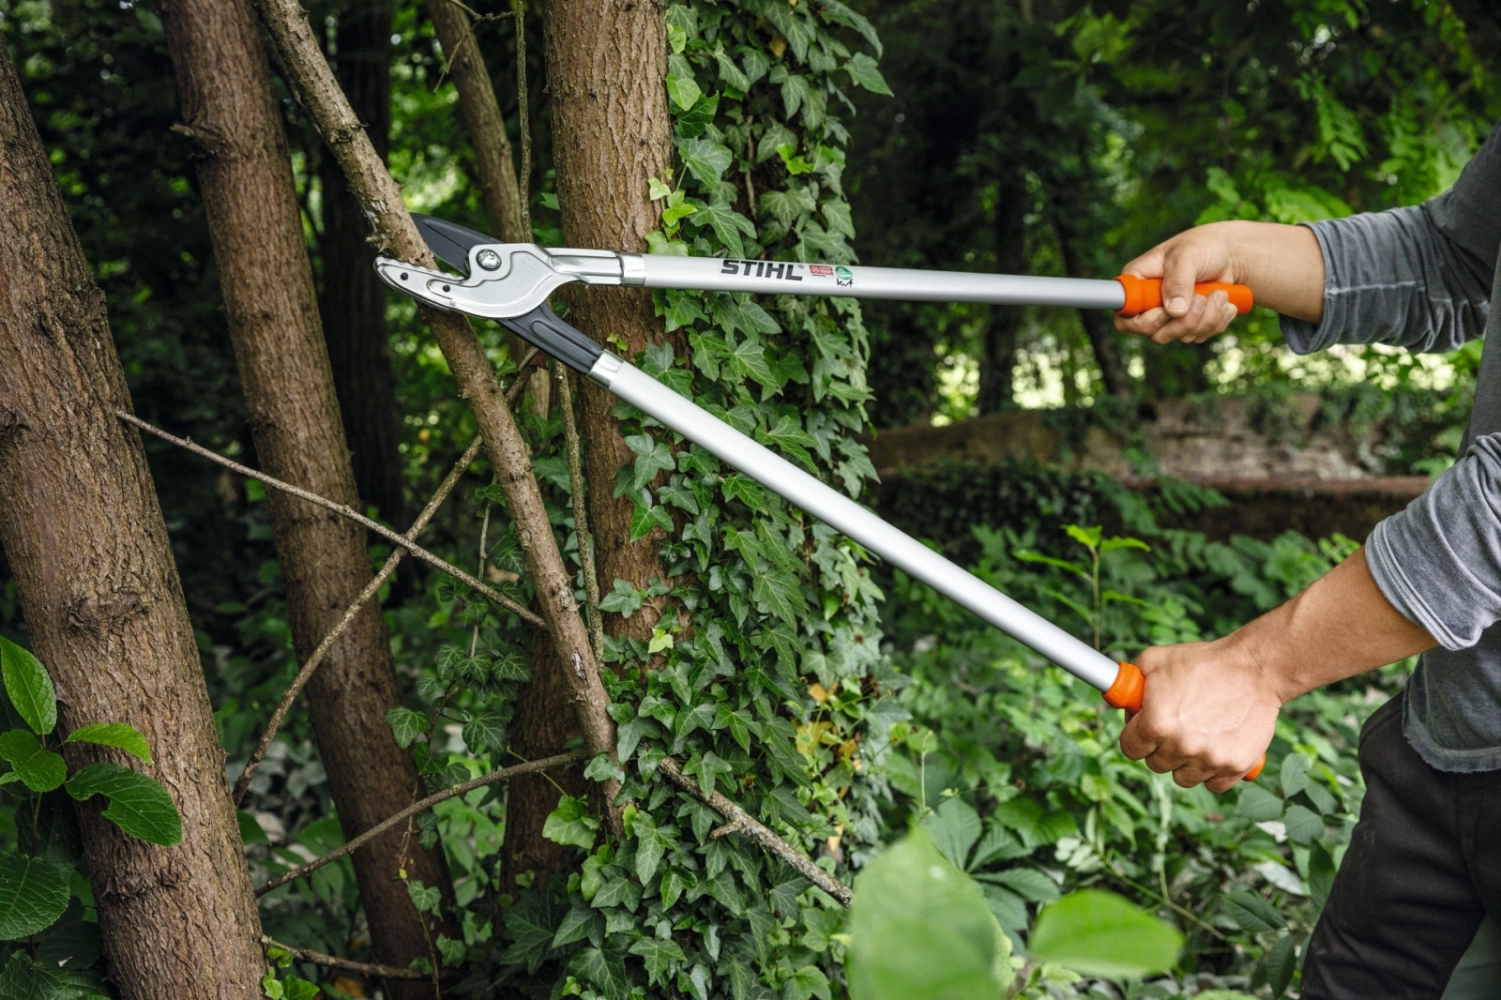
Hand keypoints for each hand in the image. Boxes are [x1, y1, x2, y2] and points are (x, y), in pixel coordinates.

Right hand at [1113, 221, 1246, 345]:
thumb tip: (1174, 311)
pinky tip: (1225, 302)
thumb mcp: (1188, 255)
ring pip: (1182, 336)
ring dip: (1207, 317)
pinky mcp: (1190, 324)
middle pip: (1155, 334)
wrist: (1232, 254)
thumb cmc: (1203, 246)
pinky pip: (1201, 336)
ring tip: (1220, 293)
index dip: (1143, 322)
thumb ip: (1178, 281)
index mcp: (1138, 283)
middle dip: (1184, 321)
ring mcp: (1170, 318)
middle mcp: (1150, 305)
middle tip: (1201, 299)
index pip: (1124, 316)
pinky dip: (1218, 321)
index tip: (1165, 311)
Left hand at [1118, 633, 1280, 792]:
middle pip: (1155, 765)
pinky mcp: (1236, 767)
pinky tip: (1216, 748)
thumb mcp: (1155, 660)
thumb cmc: (1204, 662)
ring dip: (1186, 762)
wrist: (1255, 669)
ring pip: (1183, 778)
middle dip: (1160, 748)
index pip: (1129, 748)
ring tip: (1198, 736)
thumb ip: (1131, 683)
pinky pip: (1214, 785)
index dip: (1135, 737)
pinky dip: (1213, 771)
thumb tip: (1120, 701)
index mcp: (1155, 723)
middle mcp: (1180, 746)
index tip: (1144, 730)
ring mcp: (1209, 759)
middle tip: (1175, 727)